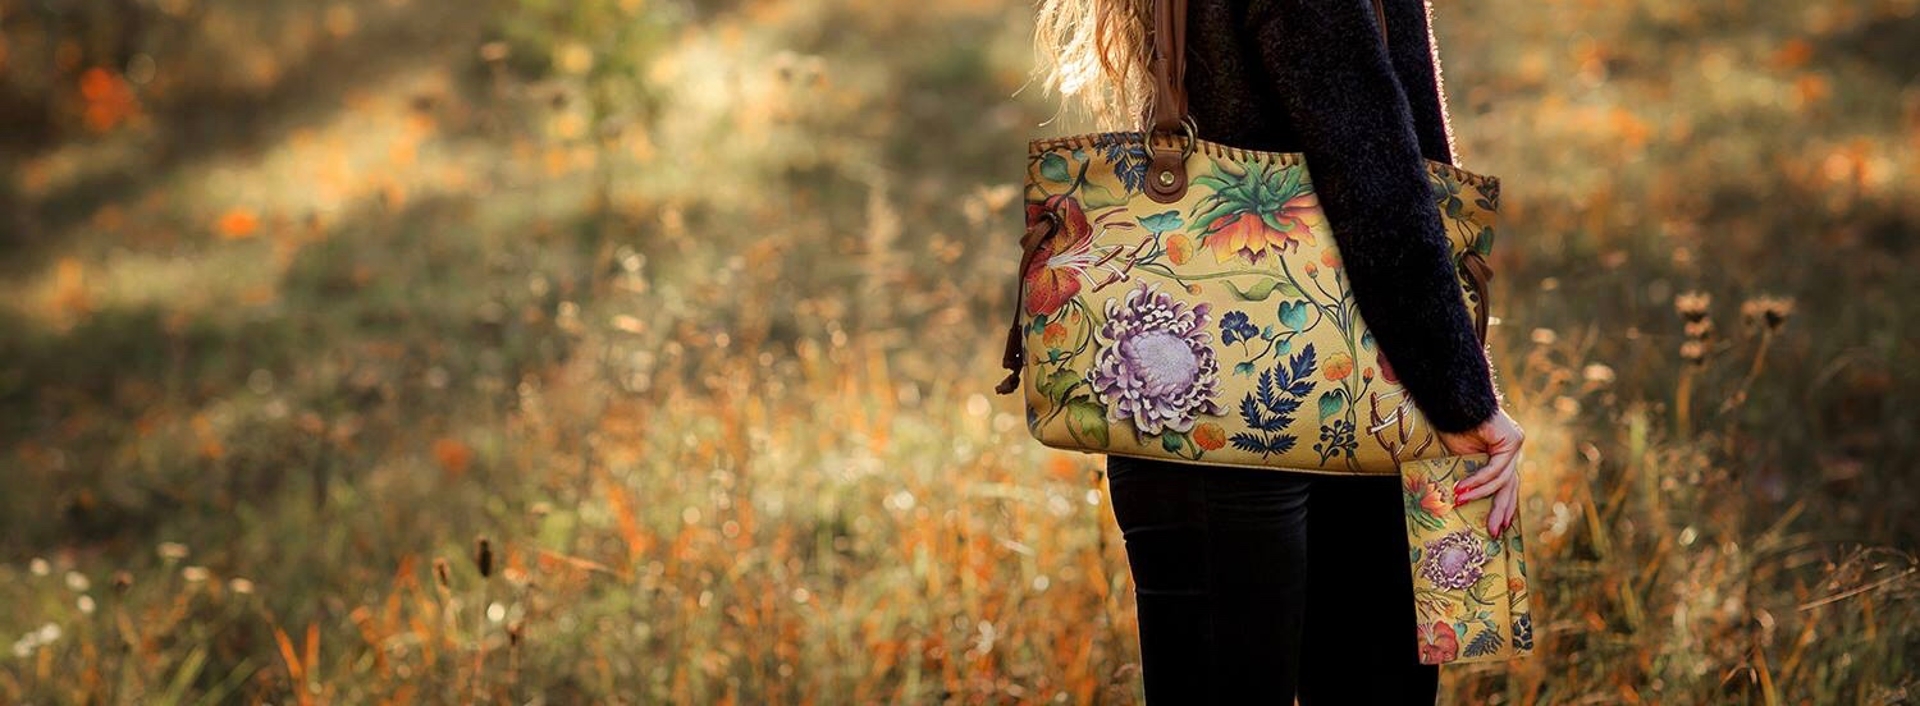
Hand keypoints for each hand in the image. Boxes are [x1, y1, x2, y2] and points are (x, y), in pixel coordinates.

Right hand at [1434, 408, 1525, 537]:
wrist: (1454, 401)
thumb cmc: (1453, 426)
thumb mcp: (1460, 458)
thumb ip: (1469, 476)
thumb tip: (1462, 502)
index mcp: (1501, 455)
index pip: (1505, 486)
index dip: (1501, 507)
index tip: (1497, 528)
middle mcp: (1511, 450)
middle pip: (1509, 486)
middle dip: (1500, 510)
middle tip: (1493, 531)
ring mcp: (1514, 444)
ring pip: (1502, 479)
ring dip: (1479, 493)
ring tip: (1461, 501)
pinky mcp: (1512, 440)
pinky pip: (1495, 468)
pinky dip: (1479, 480)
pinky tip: (1464, 488)